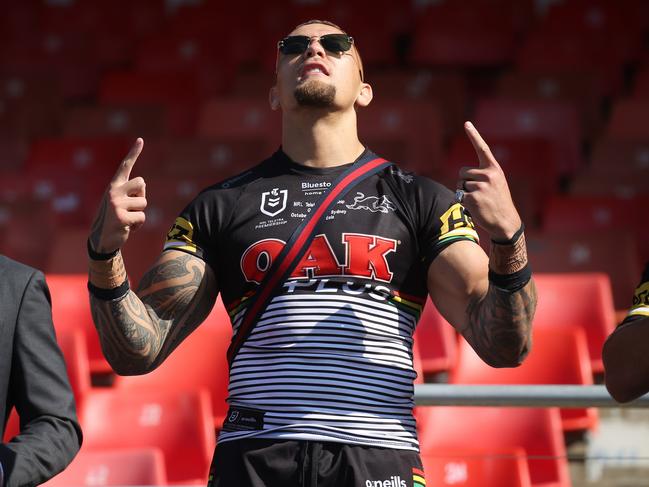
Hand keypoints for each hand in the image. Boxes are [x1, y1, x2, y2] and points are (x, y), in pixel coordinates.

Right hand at [88, 138, 146, 253]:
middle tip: (130, 208)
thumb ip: (130, 191)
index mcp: (113, 186)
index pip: (125, 166)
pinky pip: (142, 217)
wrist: (101, 240)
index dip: (134, 152)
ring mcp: (115, 204)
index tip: (140, 139)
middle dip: (141, 196)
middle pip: (142, 184)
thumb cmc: (114, 219)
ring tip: (128, 219)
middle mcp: (113, 191)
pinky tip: (128, 228)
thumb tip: (143, 183)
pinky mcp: (120, 217)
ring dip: (140, 213)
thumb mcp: (120, 202)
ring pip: (144, 203)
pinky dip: (138, 225)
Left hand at [457, 122, 520, 240]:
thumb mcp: (496, 184)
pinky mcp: (472, 198)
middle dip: (465, 182)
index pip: (482, 148)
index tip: (466, 123)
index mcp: (494, 169)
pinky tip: (475, 207)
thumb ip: (483, 175)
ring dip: (465, 193)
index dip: (474, 135)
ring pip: (460, 185)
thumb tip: (462, 174)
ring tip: (479, 201)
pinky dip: (463, 202)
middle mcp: (488, 175)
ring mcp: (480, 186)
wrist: (505, 222)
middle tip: (479, 193)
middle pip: (462, 172)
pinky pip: (459, 196)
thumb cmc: (498, 202)